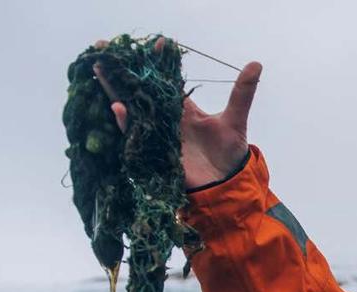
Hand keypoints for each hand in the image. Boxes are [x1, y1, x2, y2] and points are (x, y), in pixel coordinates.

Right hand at [91, 38, 261, 188]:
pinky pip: (136, 134)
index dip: (160, 61)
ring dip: (115, 90)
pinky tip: (117, 107)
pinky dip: (126, 122)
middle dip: (122, 71)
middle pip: (140, 90)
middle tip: (103, 48)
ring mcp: (159, 134)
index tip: (159, 43)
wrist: (226, 185)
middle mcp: (167, 118)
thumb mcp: (235, 119)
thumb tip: (256, 63)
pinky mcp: (156, 151)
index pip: (166, 78)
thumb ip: (242, 92)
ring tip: (100, 70)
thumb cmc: (229, 153)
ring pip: (132, 108)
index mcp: (184, 108)